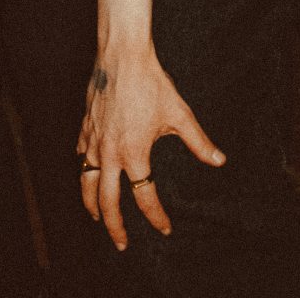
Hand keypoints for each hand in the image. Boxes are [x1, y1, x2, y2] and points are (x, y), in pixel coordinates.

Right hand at [78, 43, 224, 249]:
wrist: (123, 55)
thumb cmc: (152, 82)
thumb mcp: (180, 114)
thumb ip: (198, 142)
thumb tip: (219, 160)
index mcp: (135, 154)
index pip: (145, 197)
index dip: (156, 216)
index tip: (164, 228)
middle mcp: (111, 154)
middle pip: (108, 203)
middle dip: (115, 227)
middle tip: (121, 243)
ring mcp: (94, 142)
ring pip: (86, 184)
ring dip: (92, 206)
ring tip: (97, 219)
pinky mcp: (85, 128)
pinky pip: (80, 158)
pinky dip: (83, 173)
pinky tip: (87, 176)